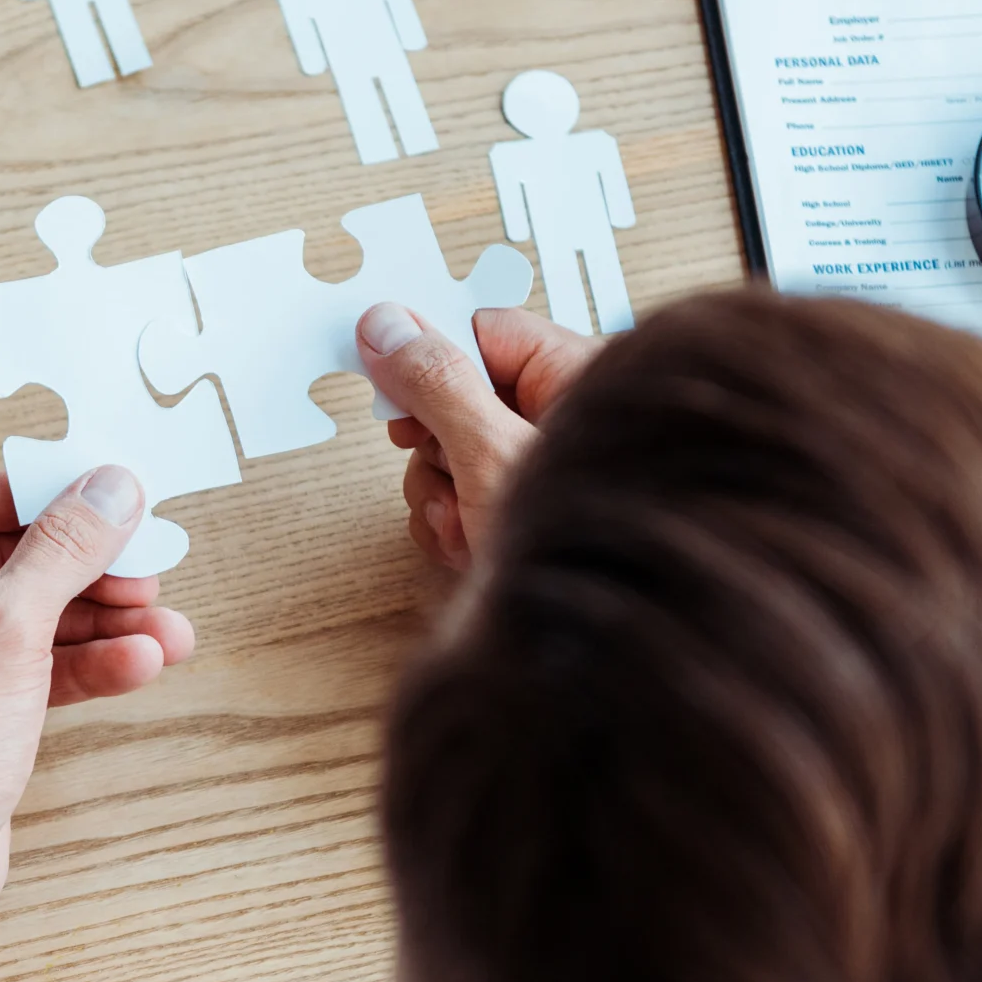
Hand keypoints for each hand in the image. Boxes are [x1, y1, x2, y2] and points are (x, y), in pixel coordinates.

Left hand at [0, 464, 193, 952]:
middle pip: (1, 556)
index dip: (39, 495)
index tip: (105, 498)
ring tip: (165, 627)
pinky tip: (138, 662)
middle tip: (146, 569)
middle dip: (83, 568)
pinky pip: (24, 666)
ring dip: (97, 619)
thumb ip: (62, 550)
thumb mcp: (5, 630)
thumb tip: (106, 490)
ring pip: (22, 616)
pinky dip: (79, 664)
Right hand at [359, 303, 600, 570]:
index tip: (390, 386)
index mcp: (580, 378)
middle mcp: (561, 422)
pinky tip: (474, 552)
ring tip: (470, 526)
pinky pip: (459, 500)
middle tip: (448, 470)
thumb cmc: (586, 550)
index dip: (431, 357)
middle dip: (436, 447)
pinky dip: (452, 528)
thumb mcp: (495, 454)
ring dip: (439, 496)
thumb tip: (387, 327)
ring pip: (450, 457)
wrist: (594, 653)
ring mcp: (537, 473)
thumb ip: (438, 385)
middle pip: (457, 398)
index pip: (485, 334)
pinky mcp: (520, 517)